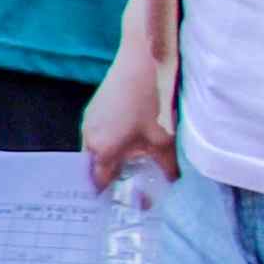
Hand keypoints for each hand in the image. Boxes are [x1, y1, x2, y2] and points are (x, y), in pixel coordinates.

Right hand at [79, 42, 173, 190]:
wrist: (145, 59)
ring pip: (96, 147)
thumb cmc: (153, 103)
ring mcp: (91, 118)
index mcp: (101, 150)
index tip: (120, 205)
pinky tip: (131, 137)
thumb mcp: (165, 140)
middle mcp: (89, 136)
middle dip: (109, 176)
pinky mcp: (97, 105)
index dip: (109, 195)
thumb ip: (168, 167)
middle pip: (94, 165)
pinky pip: (99, 132)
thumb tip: (173, 183)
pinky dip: (111, 140)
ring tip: (132, 162)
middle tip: (128, 185)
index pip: (98, 182)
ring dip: (110, 156)